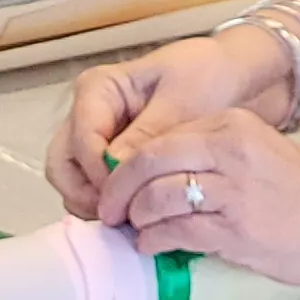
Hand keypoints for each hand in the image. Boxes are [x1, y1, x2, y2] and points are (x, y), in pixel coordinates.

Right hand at [46, 28, 285, 218]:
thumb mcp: (182, 102)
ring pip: (72, 183)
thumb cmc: (209, 79)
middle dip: (86, 195)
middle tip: (122, 217)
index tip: (127, 197)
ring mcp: (97, 141)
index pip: (81, 138)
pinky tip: (139, 218)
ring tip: (133, 221)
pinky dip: (109, 208)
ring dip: (95, 206)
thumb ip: (148, 136)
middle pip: (63, 164)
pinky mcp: (110, 163)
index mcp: (99, 89)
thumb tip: (116, 171)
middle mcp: (88, 115)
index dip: (98, 173)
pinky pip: (94, 191)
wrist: (237, 81)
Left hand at [96, 110, 299, 287]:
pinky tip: (152, 246)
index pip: (160, 137)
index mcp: (232, 126)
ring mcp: (232, 191)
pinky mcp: (235, 230)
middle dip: (118, 188)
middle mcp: (229, 151)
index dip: (128, 162)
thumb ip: (210, 153)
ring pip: (156, 197)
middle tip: (108, 208)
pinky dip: (155, 241)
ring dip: (136, 217)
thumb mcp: (257, 148)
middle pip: (147, 162)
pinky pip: (176, 232)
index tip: (115, 181)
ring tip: (134, 229)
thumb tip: (157, 175)